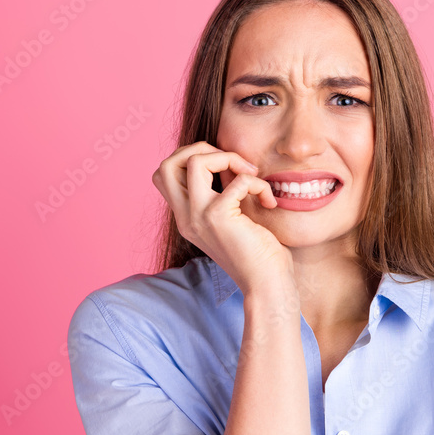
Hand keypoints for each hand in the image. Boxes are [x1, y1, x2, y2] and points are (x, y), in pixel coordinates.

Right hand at [152, 141, 293, 294]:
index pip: (165, 174)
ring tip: (251, 174)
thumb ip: (220, 194)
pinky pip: (238, 180)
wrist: (266, 286)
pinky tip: (268, 200)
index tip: (222, 167)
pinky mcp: (219, 217)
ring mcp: (199, 217)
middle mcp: (185, 217)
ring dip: (229, 157)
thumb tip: (228, 160)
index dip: (190, 158)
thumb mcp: (230, 219)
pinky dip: (258, 183)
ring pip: (194, 161)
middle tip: (232, 162)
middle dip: (201, 149)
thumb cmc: (257, 254)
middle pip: (168, 163)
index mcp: (185, 217)